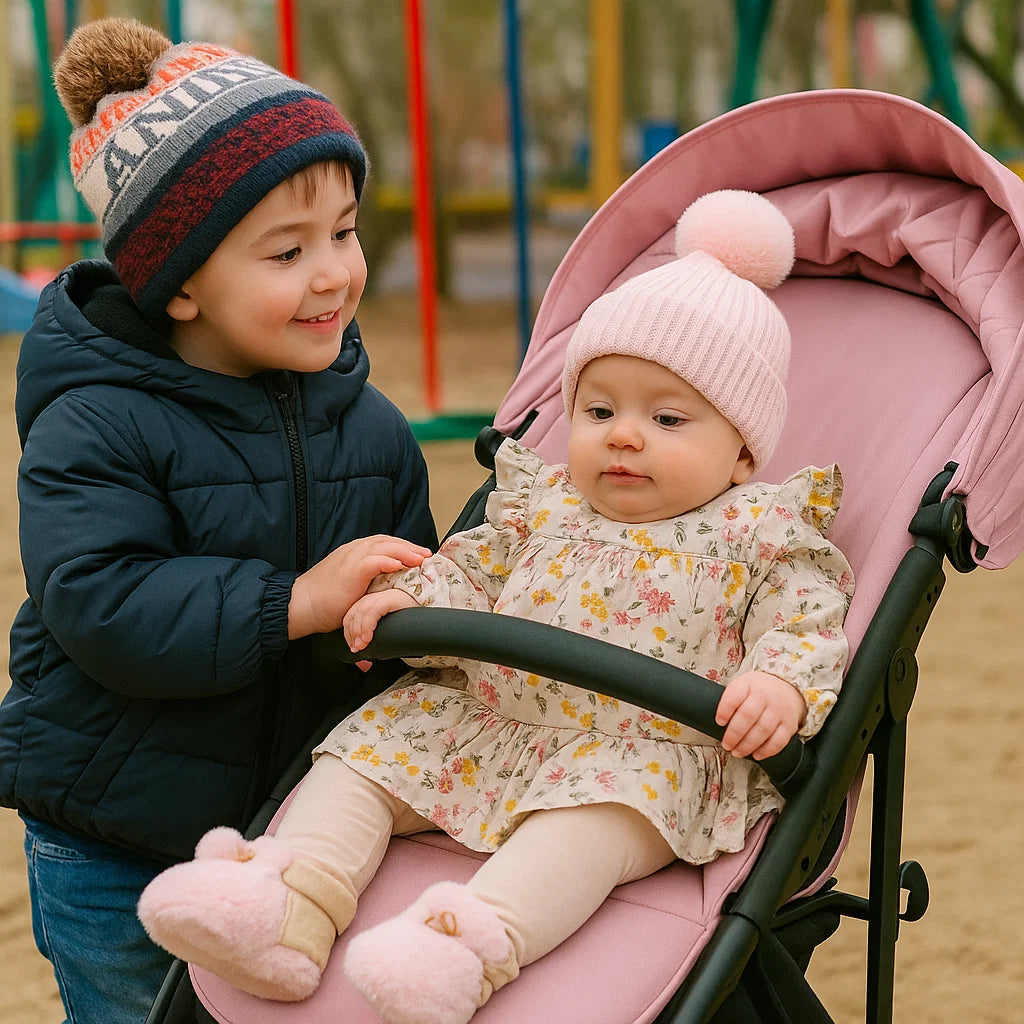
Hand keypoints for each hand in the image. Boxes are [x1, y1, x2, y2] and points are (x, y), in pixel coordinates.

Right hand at [287, 536, 430, 639]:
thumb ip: (367, 585)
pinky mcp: (350, 570)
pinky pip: (373, 561)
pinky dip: (389, 560)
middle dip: (409, 546)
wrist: (301, 605)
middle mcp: (354, 551)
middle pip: (387, 541)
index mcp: (354, 553)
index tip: (419, 555)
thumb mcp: (350, 587)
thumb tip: (383, 598)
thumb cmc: (323, 601)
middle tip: (427, 554)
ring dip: (405, 551)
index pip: (384, 543)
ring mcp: (351, 558)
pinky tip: (402, 565)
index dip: (403, 547)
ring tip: (422, 558)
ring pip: (384, 547)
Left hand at [344, 589, 418, 652]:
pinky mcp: (389, 599)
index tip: (353, 647)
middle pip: (353, 615)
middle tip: (357, 648)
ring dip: (359, 632)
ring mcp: (381, 597)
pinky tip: (368, 638)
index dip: (348, 632)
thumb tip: (359, 648)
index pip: (350, 616)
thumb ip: (372, 632)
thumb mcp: (385, 627)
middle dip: (352, 634)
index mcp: (369, 603)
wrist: (426, 617)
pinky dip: (367, 627)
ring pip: (360, 614)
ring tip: (362, 646)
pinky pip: (372, 612)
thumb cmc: (408, 623)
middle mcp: (373, 598)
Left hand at [714, 671, 805, 759]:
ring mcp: (779, 710)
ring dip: (747, 745)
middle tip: (726, 744)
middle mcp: (765, 696)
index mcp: (749, 684)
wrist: (787, 686)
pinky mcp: (789, 724)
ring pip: (762, 730)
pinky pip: (779, 740)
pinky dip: (766, 750)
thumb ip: (730, 699)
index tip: (719, 722)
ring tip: (737, 751)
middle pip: (747, 716)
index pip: (734, 696)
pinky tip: (756, 754)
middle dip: (734, 734)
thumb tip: (713, 720)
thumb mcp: (743, 685)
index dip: (724, 710)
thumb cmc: (759, 689)